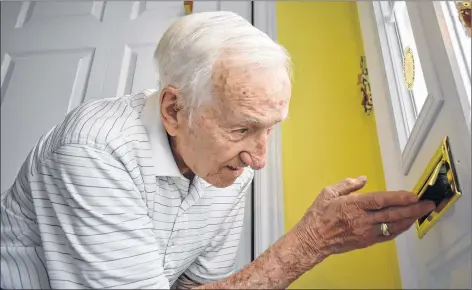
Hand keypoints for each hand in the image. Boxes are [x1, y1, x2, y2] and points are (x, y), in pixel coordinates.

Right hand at [294, 176, 435, 260]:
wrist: (313, 240)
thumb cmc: (318, 216)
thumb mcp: (328, 193)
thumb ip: (347, 185)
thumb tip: (362, 179)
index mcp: (353, 205)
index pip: (380, 201)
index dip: (398, 198)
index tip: (412, 195)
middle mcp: (362, 219)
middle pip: (392, 214)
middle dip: (412, 209)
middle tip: (427, 204)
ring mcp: (365, 232)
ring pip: (393, 225)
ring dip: (409, 219)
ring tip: (422, 212)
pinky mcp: (366, 241)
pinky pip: (387, 235)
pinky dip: (399, 229)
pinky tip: (407, 224)